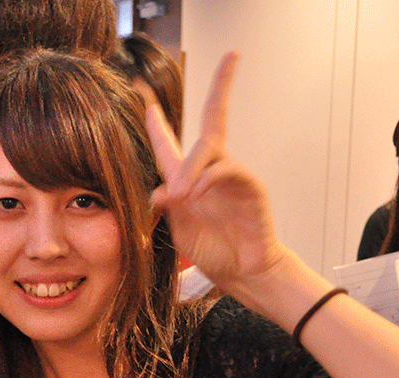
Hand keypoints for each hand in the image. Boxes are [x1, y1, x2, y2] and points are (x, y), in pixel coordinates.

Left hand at [148, 53, 289, 294]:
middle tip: (170, 104)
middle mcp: (209, 169)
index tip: (148, 105)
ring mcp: (231, 174)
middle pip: (215, 117)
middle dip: (221, 86)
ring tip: (180, 194)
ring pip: (209, 147)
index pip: (170, 145)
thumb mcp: (179, 231)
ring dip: (190, 167)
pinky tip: (196, 192)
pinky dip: (208, 177)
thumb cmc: (211, 251)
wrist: (240, 270)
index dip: (158, 125)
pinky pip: (227, 168)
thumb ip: (168, 209)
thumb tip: (159, 192)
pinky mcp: (250, 184)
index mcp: (186, 180)